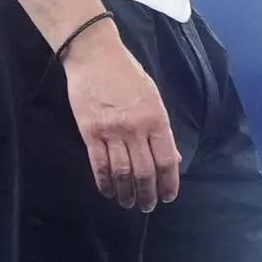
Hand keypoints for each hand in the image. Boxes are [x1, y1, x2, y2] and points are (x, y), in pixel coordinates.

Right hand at [62, 23, 180, 211]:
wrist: (94, 55)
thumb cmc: (126, 72)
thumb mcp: (153, 97)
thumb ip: (161, 129)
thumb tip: (171, 158)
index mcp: (156, 119)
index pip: (166, 160)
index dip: (169, 183)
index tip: (168, 196)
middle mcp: (136, 129)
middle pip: (145, 172)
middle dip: (148, 194)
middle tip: (148, 206)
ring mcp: (112, 131)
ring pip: (122, 172)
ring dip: (126, 193)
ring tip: (128, 203)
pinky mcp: (90, 132)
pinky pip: (99, 164)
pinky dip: (105, 182)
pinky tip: (108, 191)